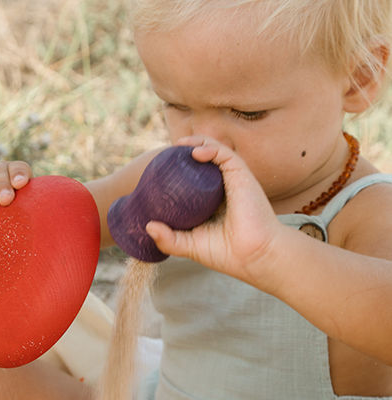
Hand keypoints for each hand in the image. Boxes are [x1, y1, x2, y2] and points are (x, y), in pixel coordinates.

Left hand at [145, 136, 283, 284]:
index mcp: (214, 202)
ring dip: (196, 143)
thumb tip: (147, 225)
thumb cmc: (226, 253)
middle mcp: (225, 188)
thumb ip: (168, 239)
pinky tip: (194, 153)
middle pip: (205, 161)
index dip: (181, 169)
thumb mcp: (189, 246)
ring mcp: (234, 180)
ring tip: (178, 145)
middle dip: (186, 151)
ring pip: (215, 151)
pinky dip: (210, 148)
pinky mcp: (242, 176)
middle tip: (168, 154)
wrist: (253, 257)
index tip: (163, 169)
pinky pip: (225, 154)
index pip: (196, 178)